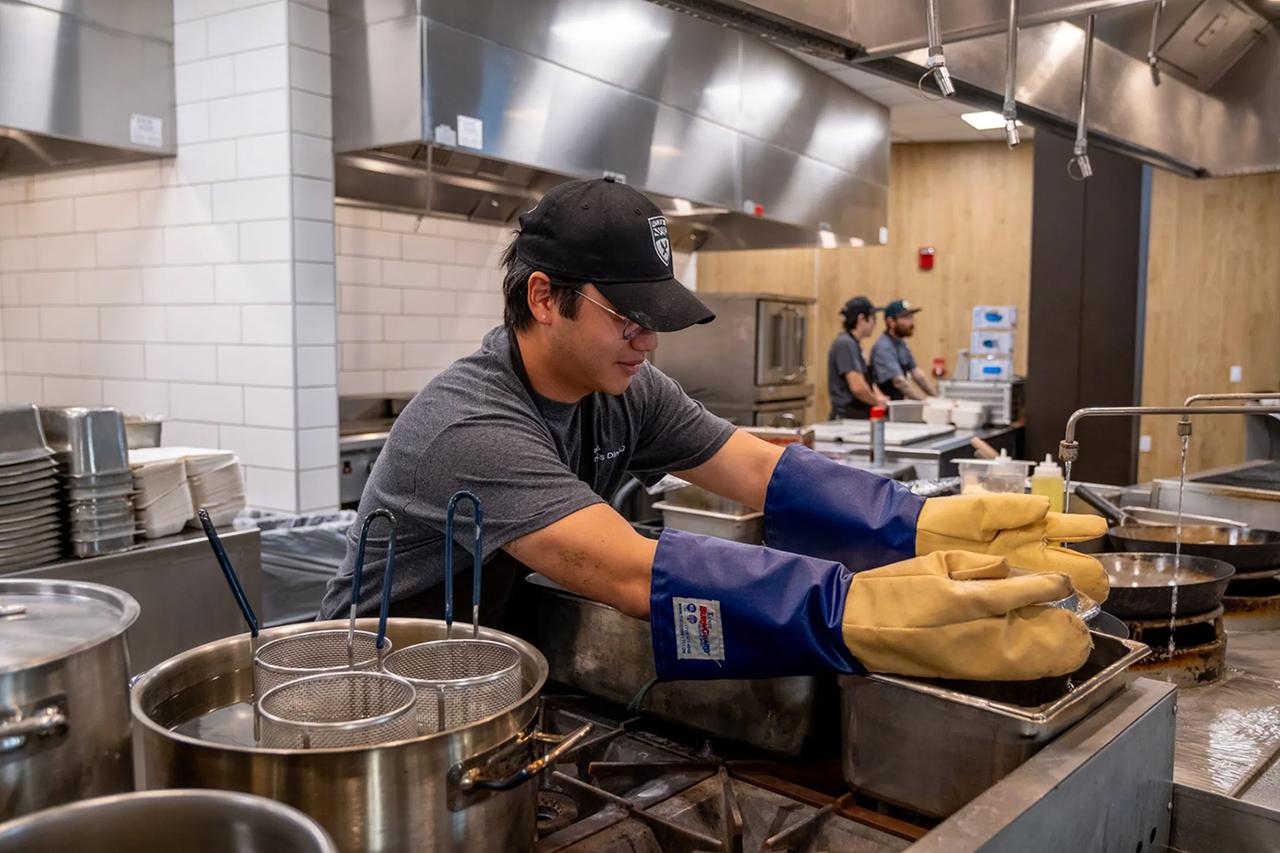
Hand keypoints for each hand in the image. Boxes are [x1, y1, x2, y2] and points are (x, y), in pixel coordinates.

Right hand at [842, 551, 1091, 679]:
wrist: (859, 626)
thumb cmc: (896, 588)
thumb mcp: (937, 562)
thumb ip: (978, 565)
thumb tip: (1010, 570)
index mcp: (971, 597)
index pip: (1028, 590)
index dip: (1053, 586)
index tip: (1066, 582)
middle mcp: (981, 631)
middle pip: (1042, 630)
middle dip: (1066, 624)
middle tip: (1081, 616)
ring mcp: (977, 657)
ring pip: (1035, 658)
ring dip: (1061, 649)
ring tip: (1076, 639)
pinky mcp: (970, 672)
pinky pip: (1016, 671)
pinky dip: (1040, 664)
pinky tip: (1052, 658)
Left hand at [915, 494, 1108, 601]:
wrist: (916, 539)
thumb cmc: (948, 518)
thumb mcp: (980, 507)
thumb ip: (1012, 506)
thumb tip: (1045, 506)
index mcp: (1025, 525)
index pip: (1063, 527)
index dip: (1083, 527)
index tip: (1100, 528)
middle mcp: (1026, 549)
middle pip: (1067, 561)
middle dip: (1089, 572)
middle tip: (1104, 586)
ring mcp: (1015, 569)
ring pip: (1054, 580)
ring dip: (1075, 589)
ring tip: (1095, 598)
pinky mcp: (999, 586)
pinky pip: (1028, 595)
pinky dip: (1045, 600)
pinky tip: (1058, 607)